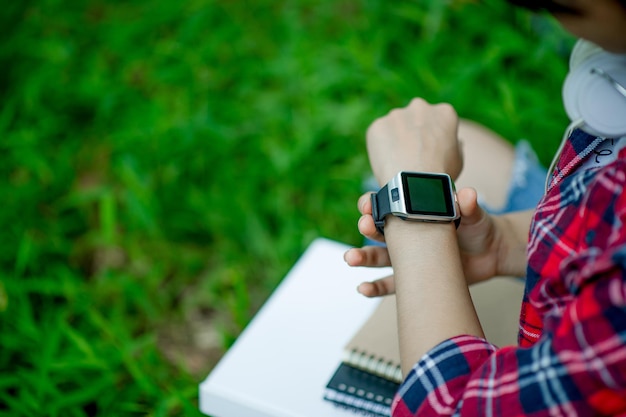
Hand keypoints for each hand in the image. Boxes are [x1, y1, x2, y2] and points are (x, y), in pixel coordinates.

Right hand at [344, 188, 502, 296]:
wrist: (491, 254)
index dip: (374, 203)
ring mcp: (408, 258)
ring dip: (363, 257)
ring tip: (351, 259)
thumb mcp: (473, 214)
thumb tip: (467, 195)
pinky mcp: (414, 280)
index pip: (387, 206)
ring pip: (379, 257)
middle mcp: (406, 236)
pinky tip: (362, 288)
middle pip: (378, 231)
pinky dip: (374, 287)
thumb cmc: (478, 227)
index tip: (368, 204)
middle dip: (366, 227)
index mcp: (415, 214)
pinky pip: (390, 285)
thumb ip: (468, 206)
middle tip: (363, 225)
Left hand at [366, 98, 462, 185]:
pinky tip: (386, 162)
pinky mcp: (377, 125)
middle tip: (411, 153)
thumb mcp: (458, 160)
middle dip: (413, 130)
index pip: (439, 119)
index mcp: (444, 112)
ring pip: (394, 125)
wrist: (414, 182)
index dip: (433, 135)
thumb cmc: (440, 175)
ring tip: (397, 160)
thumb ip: (455, 145)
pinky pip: (378, 135)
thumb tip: (454, 141)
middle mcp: (420, 107)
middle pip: (415, 117)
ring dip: (395, 137)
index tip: (429, 148)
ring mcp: (396, 115)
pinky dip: (380, 146)